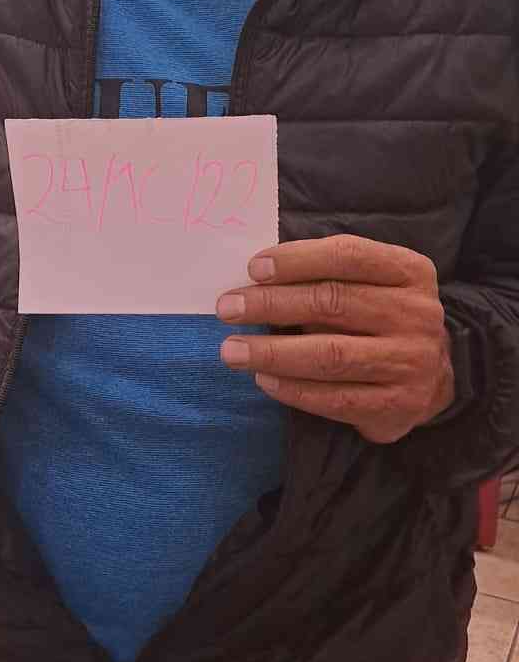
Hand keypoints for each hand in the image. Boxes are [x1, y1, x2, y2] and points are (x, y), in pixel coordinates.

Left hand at [216, 234, 454, 443]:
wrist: (433, 375)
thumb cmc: (381, 316)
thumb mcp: (371, 282)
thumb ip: (328, 274)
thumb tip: (257, 278)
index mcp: (410, 271)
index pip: (349, 256)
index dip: (298, 260)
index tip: (253, 268)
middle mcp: (417, 315)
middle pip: (334, 303)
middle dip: (272, 304)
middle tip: (228, 308)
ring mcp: (411, 363)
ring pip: (331, 355)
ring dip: (273, 352)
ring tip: (232, 350)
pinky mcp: (398, 405)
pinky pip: (336, 398)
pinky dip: (294, 389)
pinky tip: (264, 379)